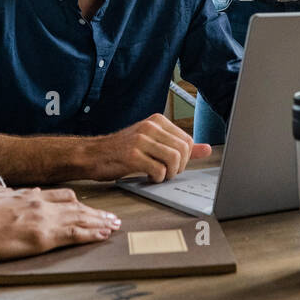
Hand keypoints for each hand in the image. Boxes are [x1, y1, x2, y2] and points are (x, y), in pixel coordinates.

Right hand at [0, 187, 119, 267]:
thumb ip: (14, 198)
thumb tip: (26, 195)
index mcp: (27, 195)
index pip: (62, 196)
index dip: (79, 203)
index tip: (90, 207)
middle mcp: (39, 203)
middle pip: (76, 206)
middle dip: (96, 212)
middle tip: (112, 218)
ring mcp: (42, 219)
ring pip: (80, 219)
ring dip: (100, 222)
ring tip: (114, 226)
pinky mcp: (42, 237)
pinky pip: (75, 234)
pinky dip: (93, 234)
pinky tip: (103, 235)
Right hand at [89, 113, 210, 182]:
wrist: (92, 154)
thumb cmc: (121, 150)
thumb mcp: (152, 142)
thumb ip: (179, 146)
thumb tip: (207, 149)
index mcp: (157, 121)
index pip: (187, 140)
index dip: (185, 158)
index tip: (173, 164)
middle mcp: (150, 127)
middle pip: (183, 150)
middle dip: (179, 167)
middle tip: (167, 172)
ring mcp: (141, 140)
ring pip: (174, 159)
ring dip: (169, 173)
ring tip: (158, 175)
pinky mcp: (133, 156)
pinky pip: (159, 170)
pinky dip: (157, 178)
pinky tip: (148, 176)